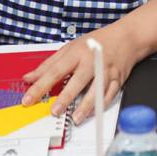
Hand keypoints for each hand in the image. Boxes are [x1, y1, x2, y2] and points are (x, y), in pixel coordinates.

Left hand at [21, 23, 137, 124]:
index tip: (29, 98)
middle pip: (77, 81)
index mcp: (77, 53)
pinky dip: (101, 105)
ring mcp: (106, 71)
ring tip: (75, 118)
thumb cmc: (97, 42)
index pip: (55, 71)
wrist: (127, 37)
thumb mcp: (70, 47)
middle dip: (66, 97)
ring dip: (86, 106)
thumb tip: (29, 78)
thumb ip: (49, 64)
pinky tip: (92, 113)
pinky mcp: (118, 79)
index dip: (41, 86)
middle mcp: (92, 62)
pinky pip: (110, 95)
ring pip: (96, 90)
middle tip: (55, 111)